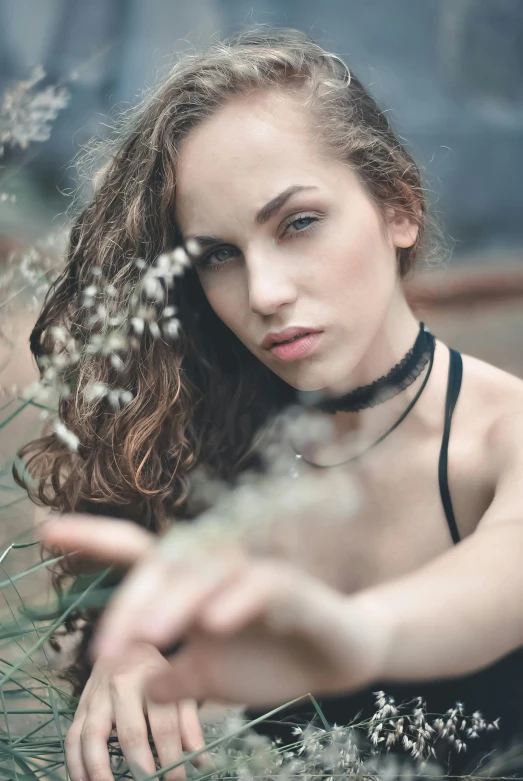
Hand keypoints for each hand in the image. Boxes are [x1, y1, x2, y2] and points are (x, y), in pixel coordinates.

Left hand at [44, 516, 389, 707]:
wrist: (338, 659)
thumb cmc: (271, 659)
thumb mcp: (210, 678)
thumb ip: (172, 679)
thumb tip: (136, 687)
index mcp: (193, 587)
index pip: (138, 554)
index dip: (94, 539)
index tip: (46, 529)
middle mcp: (219, 569)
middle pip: (165, 566)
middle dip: (130, 603)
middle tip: (102, 650)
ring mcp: (255, 573)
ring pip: (206, 572)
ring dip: (174, 602)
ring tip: (147, 636)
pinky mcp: (292, 587)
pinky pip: (260, 585)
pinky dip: (235, 600)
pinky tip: (214, 623)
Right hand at [65, 642, 206, 780]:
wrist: (125, 646)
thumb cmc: (156, 673)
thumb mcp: (176, 687)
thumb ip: (189, 724)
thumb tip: (201, 761)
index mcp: (152, 679)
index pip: (164, 725)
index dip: (172, 758)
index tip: (177, 780)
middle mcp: (122, 686)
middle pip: (131, 732)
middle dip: (141, 767)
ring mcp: (97, 697)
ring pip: (93, 736)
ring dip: (99, 769)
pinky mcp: (81, 707)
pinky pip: (72, 738)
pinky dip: (75, 763)